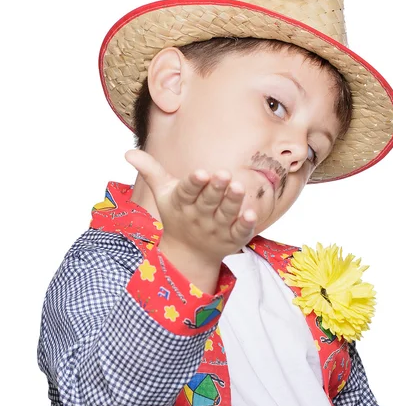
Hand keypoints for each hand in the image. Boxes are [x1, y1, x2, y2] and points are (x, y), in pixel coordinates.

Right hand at [124, 149, 256, 262]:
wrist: (189, 253)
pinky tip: (252, 213)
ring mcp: (217, 228)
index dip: (194, 183)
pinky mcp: (233, 238)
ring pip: (226, 213)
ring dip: (232, 201)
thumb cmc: (178, 215)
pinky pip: (240, 231)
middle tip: (224, 174)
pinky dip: (245, 224)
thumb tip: (128, 152)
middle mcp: (200, 215)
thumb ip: (151, 171)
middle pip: (208, 201)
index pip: (187, 191)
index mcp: (183, 203)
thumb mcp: (163, 194)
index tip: (200, 173)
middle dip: (216, 189)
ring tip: (239, 186)